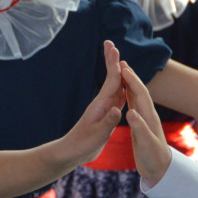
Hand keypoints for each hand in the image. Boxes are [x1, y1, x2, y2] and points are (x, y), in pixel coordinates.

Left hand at [61, 40, 124, 164]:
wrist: (71, 153)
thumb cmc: (82, 145)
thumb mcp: (97, 136)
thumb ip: (108, 122)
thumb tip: (117, 109)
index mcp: (101, 105)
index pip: (111, 82)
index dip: (114, 65)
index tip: (115, 49)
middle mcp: (102, 104)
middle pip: (111, 79)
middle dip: (112, 62)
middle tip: (111, 44)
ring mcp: (104, 109)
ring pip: (115, 87)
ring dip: (118, 73)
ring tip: (121, 60)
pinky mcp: (106, 116)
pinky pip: (117, 99)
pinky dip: (122, 90)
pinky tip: (126, 88)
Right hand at [123, 63, 171, 185]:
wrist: (161, 170)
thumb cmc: (153, 158)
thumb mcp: (146, 144)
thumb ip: (139, 128)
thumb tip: (130, 112)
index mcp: (148, 118)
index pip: (140, 94)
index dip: (132, 80)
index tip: (123, 67)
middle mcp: (148, 115)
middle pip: (139, 91)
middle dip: (132, 77)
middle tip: (122, 63)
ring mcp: (145, 120)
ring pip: (137, 97)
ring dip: (130, 84)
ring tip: (123, 73)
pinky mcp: (142, 125)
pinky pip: (134, 106)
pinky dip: (129, 96)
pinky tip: (125, 94)